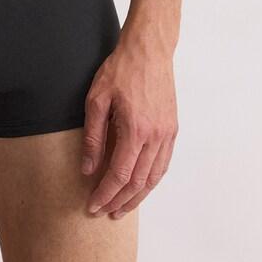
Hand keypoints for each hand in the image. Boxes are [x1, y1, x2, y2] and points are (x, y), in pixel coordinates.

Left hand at [81, 32, 177, 218]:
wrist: (149, 50)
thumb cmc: (121, 69)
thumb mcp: (97, 98)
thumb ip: (93, 136)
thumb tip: (88, 168)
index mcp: (135, 129)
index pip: (120, 175)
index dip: (106, 194)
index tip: (93, 205)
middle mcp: (155, 136)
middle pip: (138, 182)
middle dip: (120, 201)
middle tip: (104, 211)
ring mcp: (167, 133)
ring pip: (154, 177)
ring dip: (138, 196)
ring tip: (121, 206)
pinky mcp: (172, 128)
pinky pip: (163, 164)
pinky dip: (151, 180)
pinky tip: (140, 185)